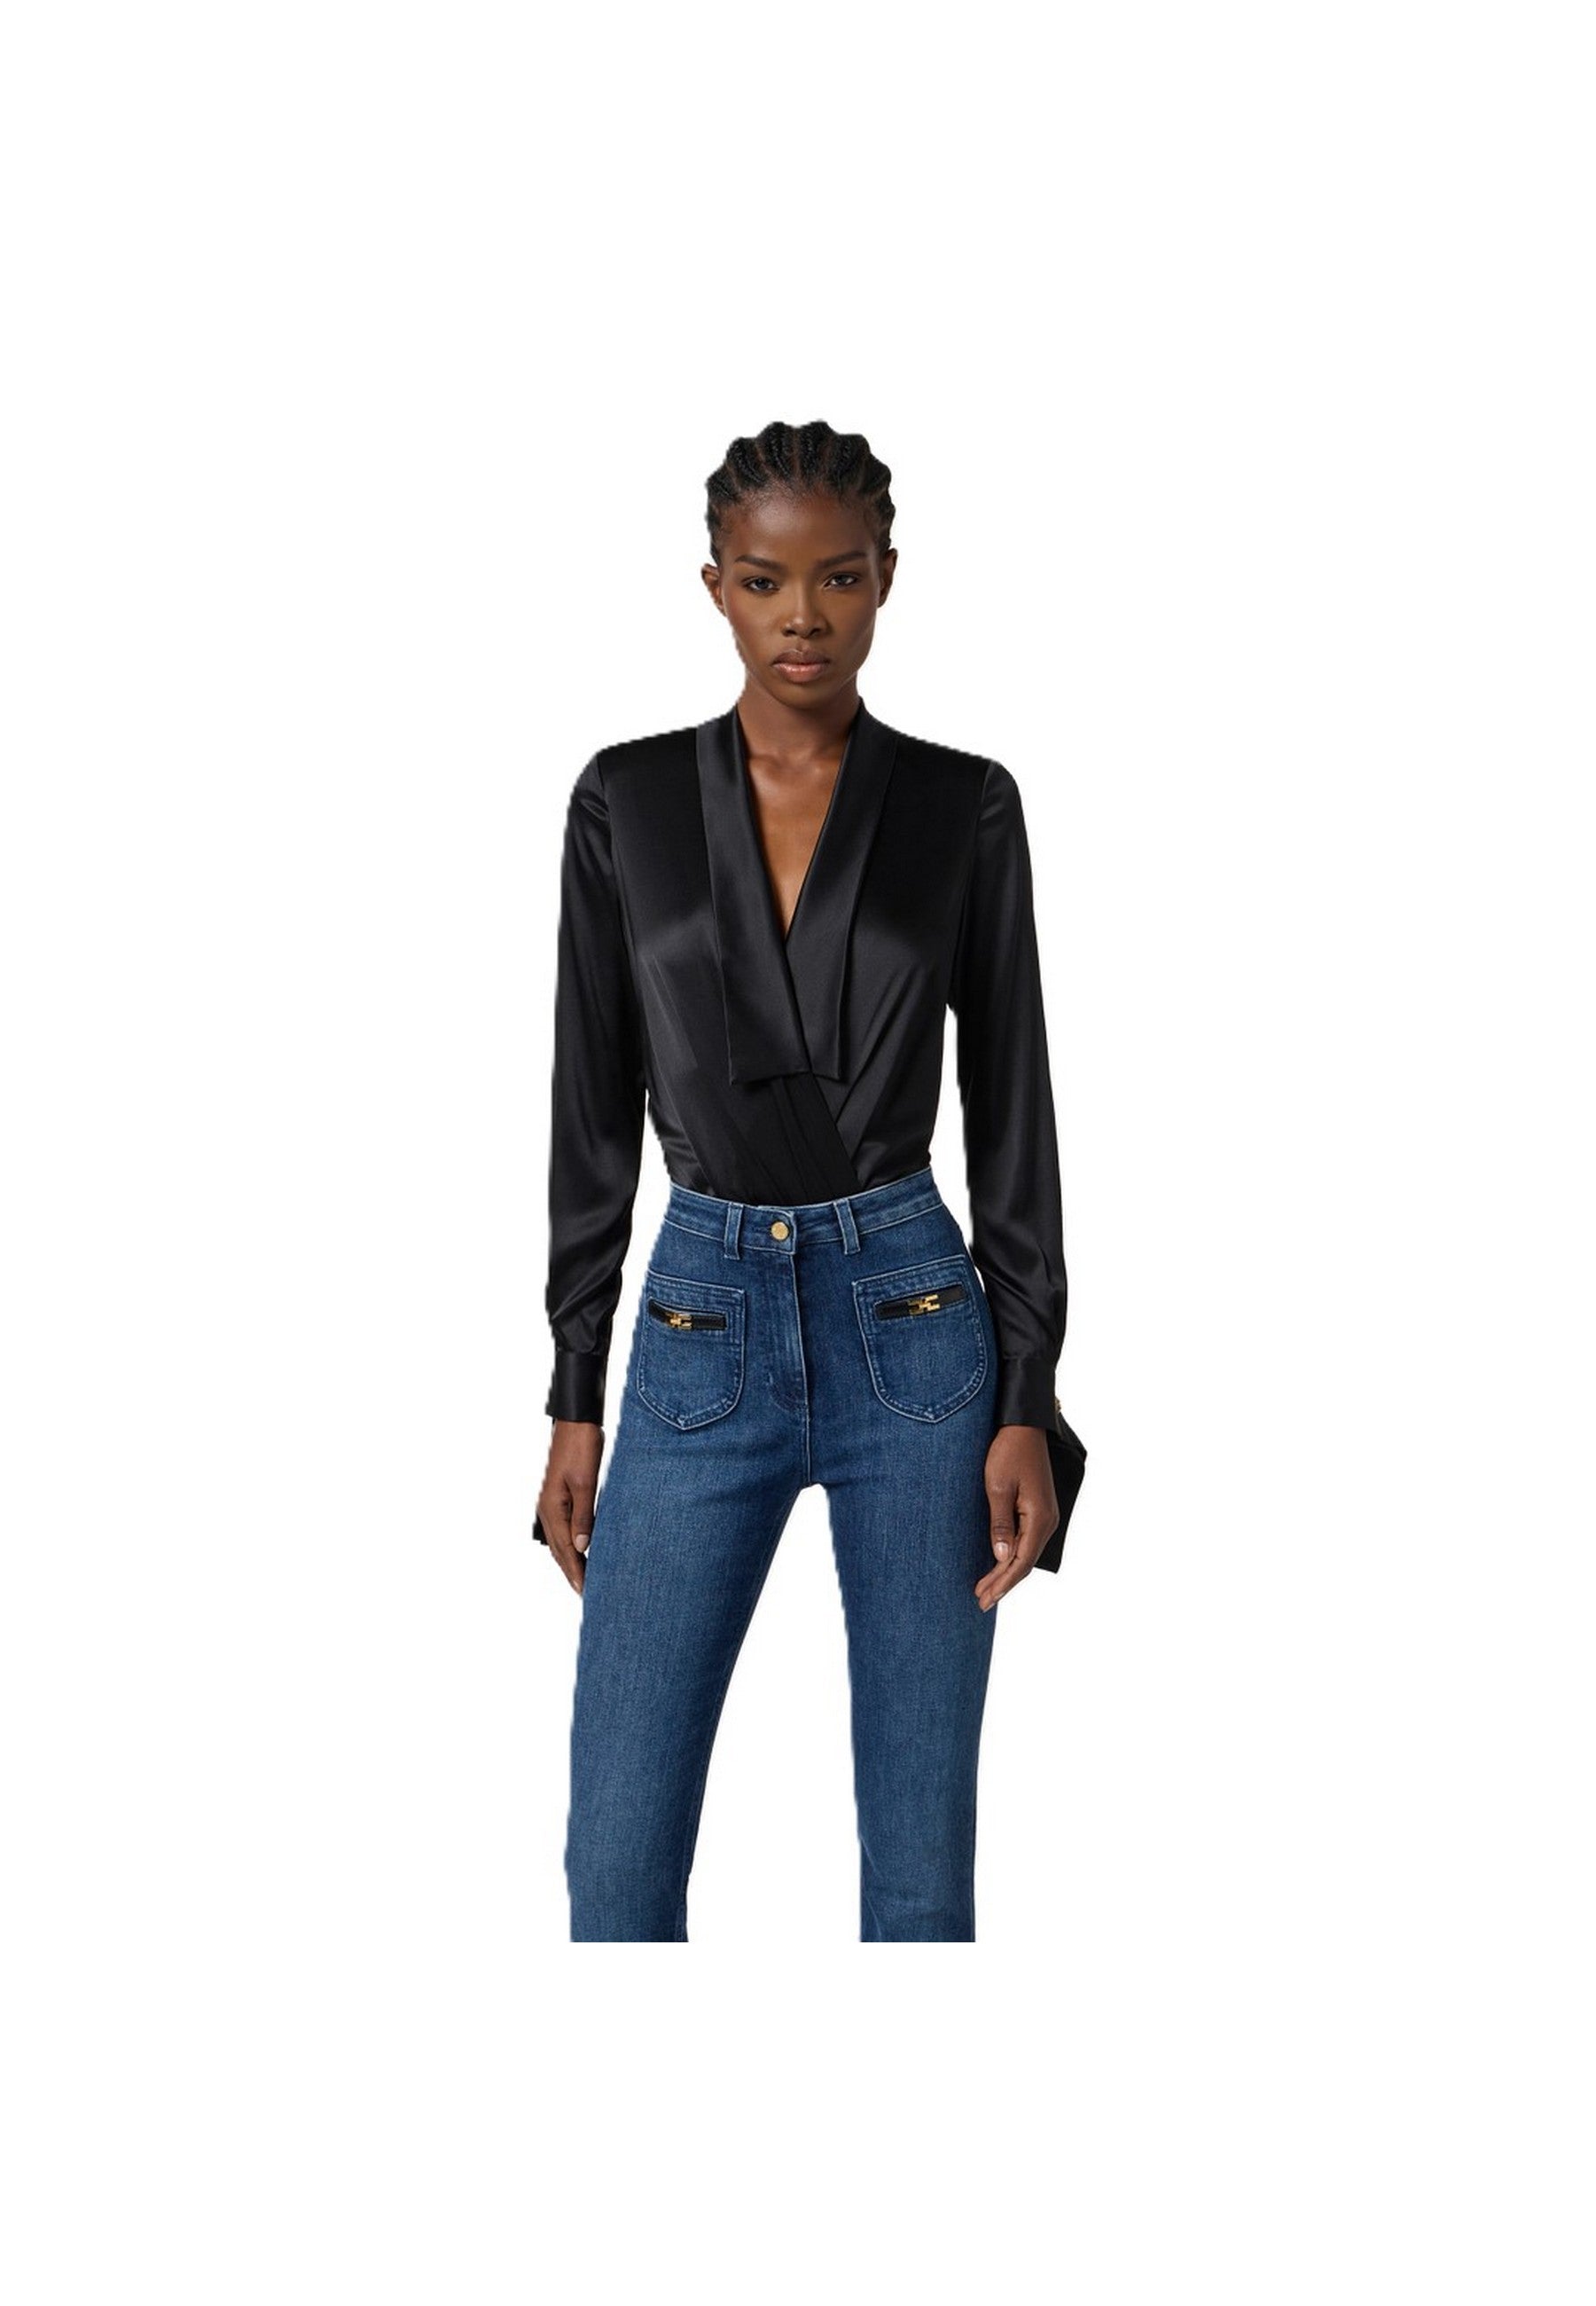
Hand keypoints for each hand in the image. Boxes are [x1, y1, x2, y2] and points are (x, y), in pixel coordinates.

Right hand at [537, 1419, 603, 1595]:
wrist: (576, 1422)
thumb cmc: (582, 1448)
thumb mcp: (586, 1482)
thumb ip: (584, 1515)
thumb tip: (581, 1547)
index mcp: (552, 1507)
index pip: (565, 1549)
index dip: (575, 1571)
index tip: (585, 1591)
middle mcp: (547, 1509)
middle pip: (558, 1549)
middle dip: (571, 1571)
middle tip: (585, 1592)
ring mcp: (550, 1503)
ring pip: (558, 1540)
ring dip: (569, 1559)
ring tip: (582, 1577)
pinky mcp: (558, 1496)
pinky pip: (561, 1527)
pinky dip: (569, 1543)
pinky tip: (579, 1547)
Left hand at [975, 1424, 1059, 1609]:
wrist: (1023, 1427)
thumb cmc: (1008, 1453)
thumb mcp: (998, 1488)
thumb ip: (1001, 1524)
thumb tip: (1002, 1558)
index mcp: (1039, 1518)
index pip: (1021, 1562)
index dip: (1003, 1583)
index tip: (985, 1597)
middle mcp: (1047, 1521)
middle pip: (1025, 1562)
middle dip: (1003, 1583)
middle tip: (981, 1601)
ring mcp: (1045, 1516)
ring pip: (1026, 1554)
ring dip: (1006, 1573)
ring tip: (986, 1590)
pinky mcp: (1038, 1510)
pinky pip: (1026, 1541)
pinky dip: (1012, 1557)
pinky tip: (1000, 1565)